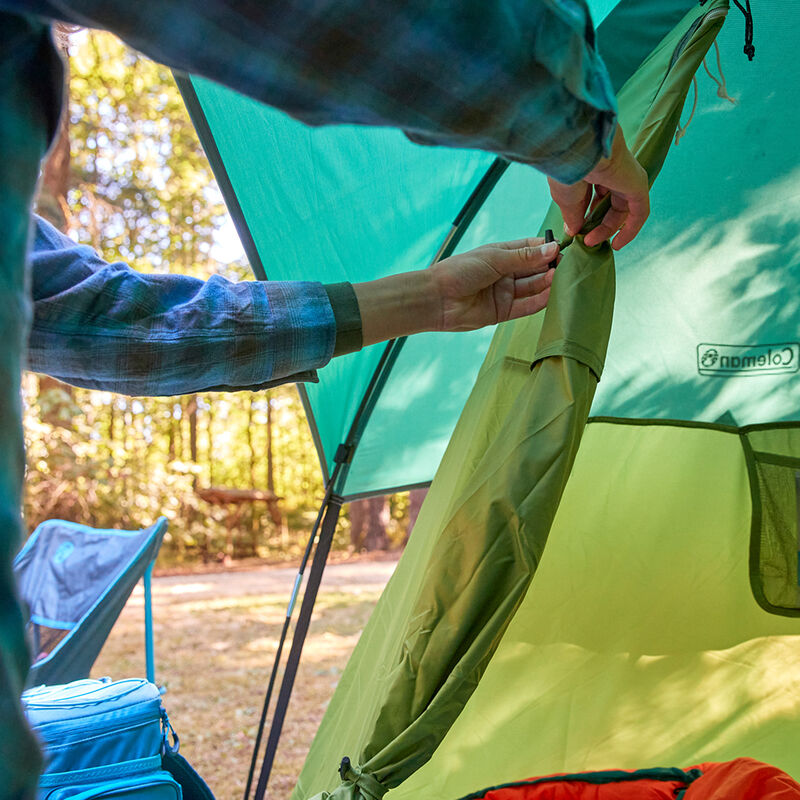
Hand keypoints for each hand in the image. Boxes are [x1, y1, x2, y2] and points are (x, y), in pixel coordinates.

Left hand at [431, 237, 556, 331]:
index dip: (547, 248)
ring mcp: (505, 292)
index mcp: (501, 254)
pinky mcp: (503, 312)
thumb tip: (553, 248)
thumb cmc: (461, 271)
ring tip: (562, 278)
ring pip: (533, 288)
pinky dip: (540, 302)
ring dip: (547, 284)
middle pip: (534, 269)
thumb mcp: (495, 258)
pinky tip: (552, 295)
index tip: (564, 248)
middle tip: (568, 266)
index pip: (531, 248)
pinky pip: (526, 306)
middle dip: (550, 267)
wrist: (438, 299)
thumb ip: (525, 257)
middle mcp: (505, 273)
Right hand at [547, 124, 648, 249]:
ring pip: (622, 209)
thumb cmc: (567, 167)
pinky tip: (617, 244)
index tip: (576, 232)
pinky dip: (630, 230)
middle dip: (596, 225)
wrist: (578, 149)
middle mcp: (611, 173)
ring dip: (607, 229)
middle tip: (585, 240)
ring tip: (591, 241)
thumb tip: (574, 230)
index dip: (585, 217)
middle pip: (609, 205)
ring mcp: (626, 178)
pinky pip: (639, 212)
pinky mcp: (638, 185)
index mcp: (593, 170)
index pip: (594, 197)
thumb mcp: (566, 197)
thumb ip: (572, 215)